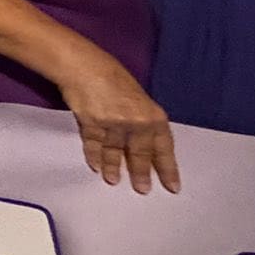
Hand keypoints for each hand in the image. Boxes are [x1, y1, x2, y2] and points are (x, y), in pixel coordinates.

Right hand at [59, 55, 178, 193]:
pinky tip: (95, 167)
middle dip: (141, 173)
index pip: (164, 148)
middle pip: (141, 154)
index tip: (171, 186)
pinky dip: (94, 156)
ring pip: (116, 153)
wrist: (83, 65)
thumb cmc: (111, 75)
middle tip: (142, 190)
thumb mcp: (137, 96)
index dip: (167, 168)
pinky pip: (94, 145)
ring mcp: (113, 124)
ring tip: (114, 181)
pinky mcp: (92, 124)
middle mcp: (136, 122)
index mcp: (152, 115)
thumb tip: (140, 140)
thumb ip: (141, 118)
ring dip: (114, 168)